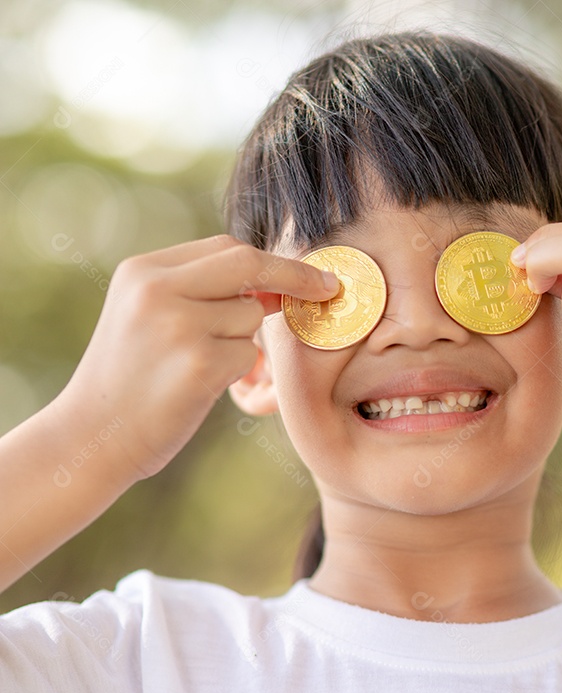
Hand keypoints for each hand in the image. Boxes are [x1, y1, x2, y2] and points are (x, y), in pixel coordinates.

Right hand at [54, 235, 338, 484]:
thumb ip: (204, 290)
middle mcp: (157, 289)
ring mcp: (178, 325)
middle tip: (328, 288)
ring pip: (251, 316)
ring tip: (197, 365)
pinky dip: (238, 371)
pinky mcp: (198, 363)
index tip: (311, 275)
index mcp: (143, 271)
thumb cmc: (132, 378)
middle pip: (248, 264)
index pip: (226, 248)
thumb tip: (280, 282)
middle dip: (296, 275)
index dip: (273, 262)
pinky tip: (198, 386)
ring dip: (243, 340)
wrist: (93, 435)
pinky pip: (248, 354)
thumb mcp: (151, 316)